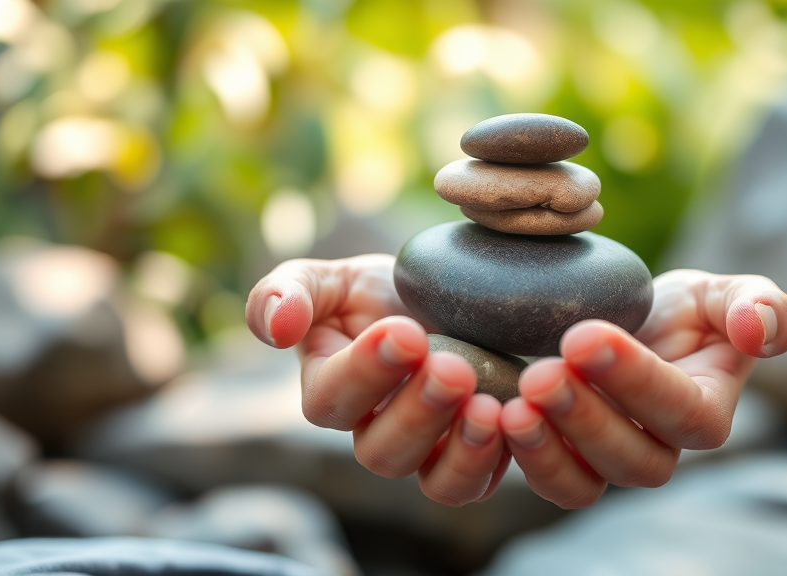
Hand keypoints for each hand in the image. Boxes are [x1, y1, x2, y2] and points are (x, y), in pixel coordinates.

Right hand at [245, 255, 510, 505]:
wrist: (444, 299)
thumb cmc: (377, 291)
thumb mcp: (331, 278)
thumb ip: (288, 291)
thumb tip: (275, 328)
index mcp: (329, 388)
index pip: (330, 400)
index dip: (366, 373)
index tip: (405, 333)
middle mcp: (372, 431)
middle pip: (382, 452)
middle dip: (418, 412)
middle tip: (452, 369)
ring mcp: (423, 451)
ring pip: (431, 481)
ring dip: (459, 449)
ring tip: (486, 407)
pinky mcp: (468, 456)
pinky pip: (475, 484)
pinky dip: (493, 460)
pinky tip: (510, 419)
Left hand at [499, 270, 786, 507]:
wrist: (633, 323)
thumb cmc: (686, 311)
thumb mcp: (724, 292)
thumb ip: (760, 306)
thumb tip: (756, 331)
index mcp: (706, 410)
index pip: (681, 411)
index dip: (635, 379)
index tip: (583, 336)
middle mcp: (661, 448)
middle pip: (633, 459)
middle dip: (586, 418)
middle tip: (542, 373)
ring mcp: (610, 461)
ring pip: (586, 484)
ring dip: (549, 450)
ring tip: (514, 406)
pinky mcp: (567, 461)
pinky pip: (549, 481)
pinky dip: (521, 458)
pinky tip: (494, 417)